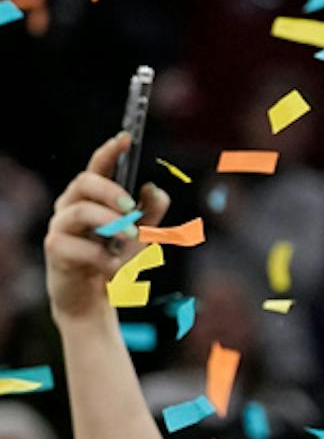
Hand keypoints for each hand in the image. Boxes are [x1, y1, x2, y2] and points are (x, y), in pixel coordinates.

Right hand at [43, 133, 171, 319]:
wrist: (94, 300)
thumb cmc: (114, 262)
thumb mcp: (142, 237)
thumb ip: (151, 213)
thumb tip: (154, 189)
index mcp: (91, 198)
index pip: (97, 167)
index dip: (109, 151)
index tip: (126, 138)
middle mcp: (70, 206)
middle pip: (85, 182)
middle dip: (112, 191)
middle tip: (134, 209)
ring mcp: (60, 226)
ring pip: (80, 211)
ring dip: (110, 224)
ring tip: (130, 239)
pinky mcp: (55, 250)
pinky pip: (80, 246)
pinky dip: (103, 259)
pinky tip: (113, 269)